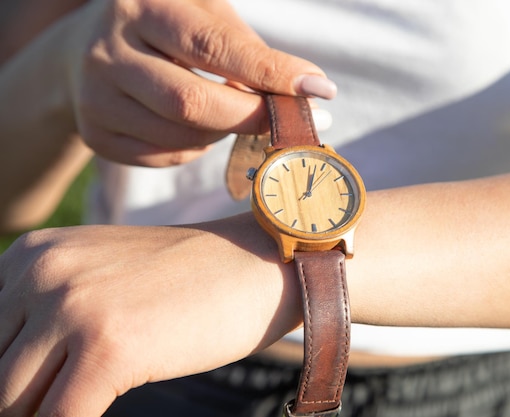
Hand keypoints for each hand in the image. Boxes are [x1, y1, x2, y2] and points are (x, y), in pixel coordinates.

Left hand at [0, 216, 300, 416]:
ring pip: (13, 404)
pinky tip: (105, 409)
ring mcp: (73, 308)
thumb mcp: (101, 279)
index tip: (35, 392)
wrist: (259, 263)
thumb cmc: (187, 279)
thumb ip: (46, 315)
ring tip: (91, 399)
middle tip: (71, 398)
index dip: (10, 379)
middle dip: (23, 403)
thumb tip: (13, 384)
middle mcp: (42, 274)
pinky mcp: (108, 349)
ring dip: (45, 415)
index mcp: (30, 255)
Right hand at [63, 0, 335, 166]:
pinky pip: (168, 157)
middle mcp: (108, 52)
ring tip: (233, 112)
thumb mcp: (202, 14)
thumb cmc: (167, 28)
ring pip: (184, 136)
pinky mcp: (98, 136)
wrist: (88, 50)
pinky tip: (199, 126)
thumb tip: (302, 91)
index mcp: (142, 8)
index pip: (212, 46)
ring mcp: (96, 99)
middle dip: (252, 117)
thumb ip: (245, 48)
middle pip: (192, 103)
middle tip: (291, 121)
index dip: (268, 71)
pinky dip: (198, 146)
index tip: (317, 89)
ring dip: (225, 132)